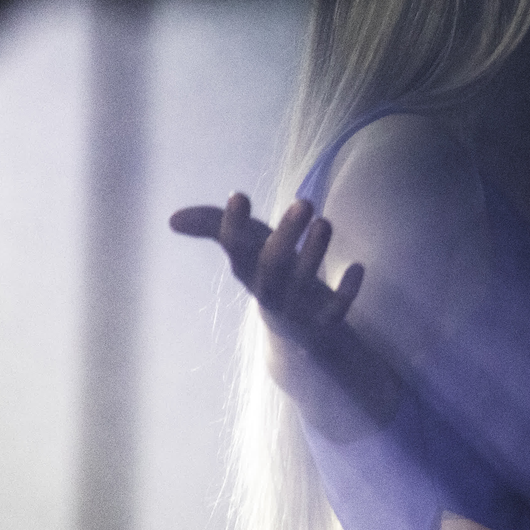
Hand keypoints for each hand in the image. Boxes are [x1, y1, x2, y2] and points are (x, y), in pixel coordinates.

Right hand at [170, 193, 362, 353]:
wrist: (297, 334)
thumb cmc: (269, 275)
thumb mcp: (245, 249)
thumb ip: (214, 227)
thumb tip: (172, 218)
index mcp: (248, 269)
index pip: (235, 248)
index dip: (233, 225)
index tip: (238, 196)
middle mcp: (268, 289)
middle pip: (271, 266)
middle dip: (286, 235)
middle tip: (304, 202)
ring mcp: (296, 308)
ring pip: (302, 284)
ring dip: (314, 254)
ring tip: (325, 222)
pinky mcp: (323, 323)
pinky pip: (335, 311)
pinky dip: (346, 291)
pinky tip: (358, 267)